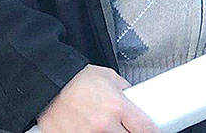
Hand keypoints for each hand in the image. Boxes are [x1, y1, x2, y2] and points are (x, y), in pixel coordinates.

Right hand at [35, 64, 155, 132]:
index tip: (155, 132)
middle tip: (129, 127)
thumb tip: (136, 100)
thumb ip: (126, 92)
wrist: (49, 84)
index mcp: (117, 107)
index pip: (145, 128)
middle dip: (132, 132)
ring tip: (110, 127)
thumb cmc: (78, 79)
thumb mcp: (111, 78)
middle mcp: (104, 125)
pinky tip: (94, 129)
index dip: (154, 132)